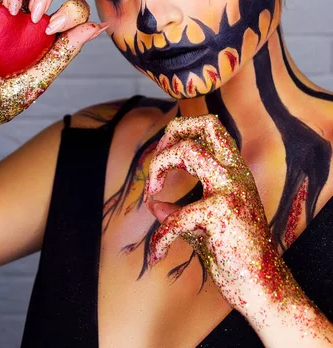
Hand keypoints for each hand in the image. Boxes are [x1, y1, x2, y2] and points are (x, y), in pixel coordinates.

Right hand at [0, 0, 106, 163]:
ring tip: (13, 11)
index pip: (70, 7)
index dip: (71, 10)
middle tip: (38, 16)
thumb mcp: (37, 81)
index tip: (55, 30)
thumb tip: (97, 27)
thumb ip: (63, 54)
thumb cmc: (3, 99)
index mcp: (47, 32)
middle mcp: (24, 19)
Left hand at [145, 115, 290, 313]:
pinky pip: (175, 216)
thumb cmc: (234, 258)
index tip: (162, 158)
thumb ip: (180, 211)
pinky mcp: (222, 214)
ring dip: (158, 167)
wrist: (263, 290)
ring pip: (188, 150)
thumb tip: (153, 204)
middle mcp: (235, 174)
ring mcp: (231, 190)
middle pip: (205, 123)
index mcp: (234, 172)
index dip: (180, 132)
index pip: (210, 126)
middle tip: (155, 164)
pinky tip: (157, 254)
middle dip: (170, 134)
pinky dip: (159, 237)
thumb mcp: (203, 228)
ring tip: (150, 193)